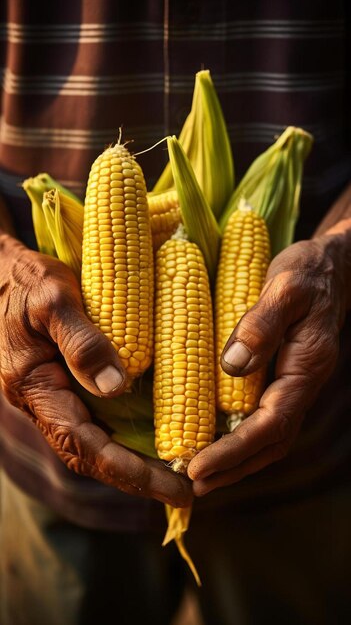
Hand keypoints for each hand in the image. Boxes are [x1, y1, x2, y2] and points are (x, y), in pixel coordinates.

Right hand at [0, 234, 191, 506]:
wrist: (3, 275)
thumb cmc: (27, 281)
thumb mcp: (52, 299)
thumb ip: (80, 341)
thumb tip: (116, 387)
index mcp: (35, 387)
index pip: (82, 443)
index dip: (127, 470)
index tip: (171, 484)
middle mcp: (44, 402)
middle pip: (90, 456)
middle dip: (137, 479)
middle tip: (187, 491)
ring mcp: (55, 397)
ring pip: (94, 444)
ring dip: (133, 464)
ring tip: (179, 474)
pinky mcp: (66, 386)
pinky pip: (97, 421)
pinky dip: (126, 438)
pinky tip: (157, 436)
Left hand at [188, 225, 350, 495]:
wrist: (330, 267)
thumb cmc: (307, 273)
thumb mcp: (286, 288)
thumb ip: (262, 324)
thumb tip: (231, 366)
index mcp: (306, 368)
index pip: (271, 424)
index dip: (234, 450)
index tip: (198, 467)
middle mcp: (302, 385)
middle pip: (271, 443)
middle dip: (233, 468)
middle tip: (192, 485)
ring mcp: (294, 385)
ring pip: (269, 437)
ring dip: (237, 462)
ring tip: (200, 479)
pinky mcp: (283, 378)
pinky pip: (264, 420)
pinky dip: (241, 440)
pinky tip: (215, 442)